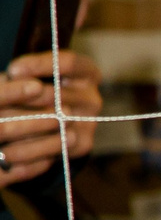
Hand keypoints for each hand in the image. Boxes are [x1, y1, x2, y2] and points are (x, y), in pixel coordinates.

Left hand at [0, 49, 98, 184]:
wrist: (47, 121)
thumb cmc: (35, 90)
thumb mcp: (32, 77)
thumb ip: (23, 76)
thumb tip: (14, 76)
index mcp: (87, 73)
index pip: (69, 63)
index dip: (41, 65)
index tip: (13, 70)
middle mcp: (92, 98)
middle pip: (60, 96)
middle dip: (27, 98)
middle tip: (2, 102)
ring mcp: (90, 123)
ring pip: (57, 125)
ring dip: (24, 128)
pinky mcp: (83, 145)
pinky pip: (56, 150)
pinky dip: (29, 154)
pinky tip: (6, 155)